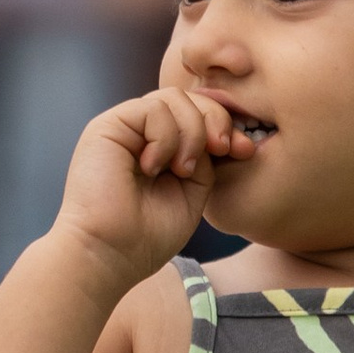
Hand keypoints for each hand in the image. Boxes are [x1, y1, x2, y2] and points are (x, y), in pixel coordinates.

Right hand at [52, 80, 231, 289]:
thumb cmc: (147, 236)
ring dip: (192, 133)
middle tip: (223, 150)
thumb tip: (222, 135)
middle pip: (190, 99)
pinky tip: (154, 168)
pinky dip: (166, 138)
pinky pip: (152, 108)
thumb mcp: (192, 194)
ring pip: (174, 98)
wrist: (110, 254)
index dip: (226, 126)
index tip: (245, 151)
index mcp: (162, 148)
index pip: (200, 115)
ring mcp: (125, 128)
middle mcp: (142, 133)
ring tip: (182, 170)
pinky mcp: (108, 126)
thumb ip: (206, 161)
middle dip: (217, 120)